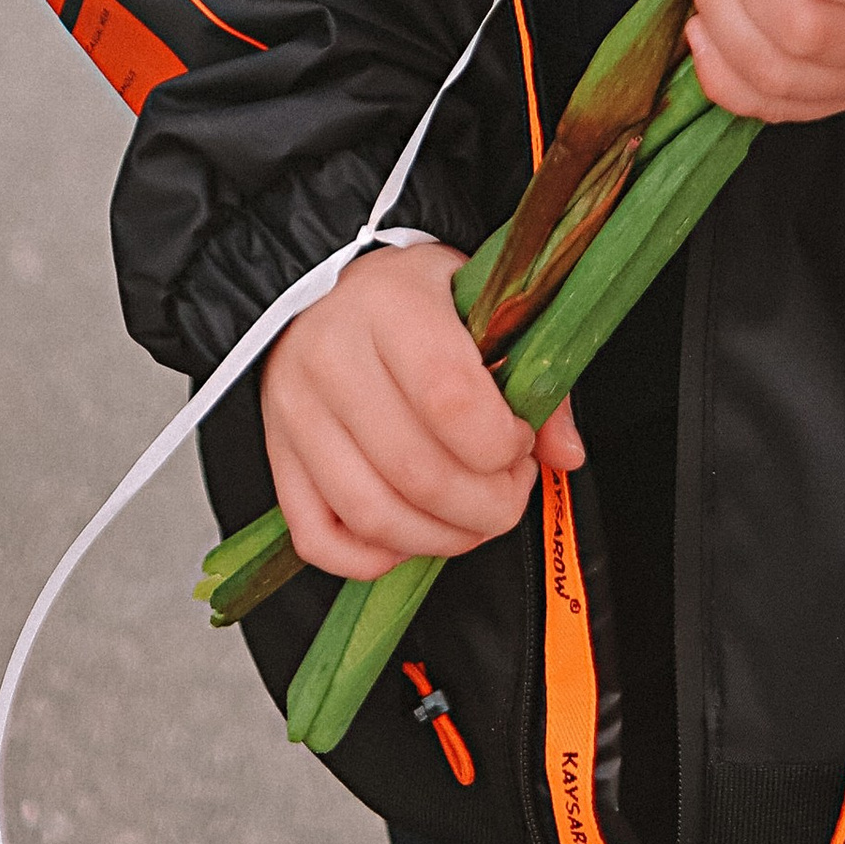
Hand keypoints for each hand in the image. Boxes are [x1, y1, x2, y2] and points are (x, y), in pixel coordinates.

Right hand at [260, 241, 580, 580]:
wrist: (321, 286)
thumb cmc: (411, 295)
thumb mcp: (476, 301)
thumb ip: (531, 372)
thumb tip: (566, 455)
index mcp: (392, 304)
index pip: (451, 398)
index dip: (500, 442)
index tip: (520, 443)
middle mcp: (333, 358)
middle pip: (418, 472)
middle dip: (485, 505)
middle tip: (509, 491)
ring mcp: (296, 413)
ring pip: (372, 515)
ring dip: (440, 539)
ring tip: (472, 518)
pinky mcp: (277, 456)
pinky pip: (321, 538)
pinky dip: (374, 557)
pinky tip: (412, 534)